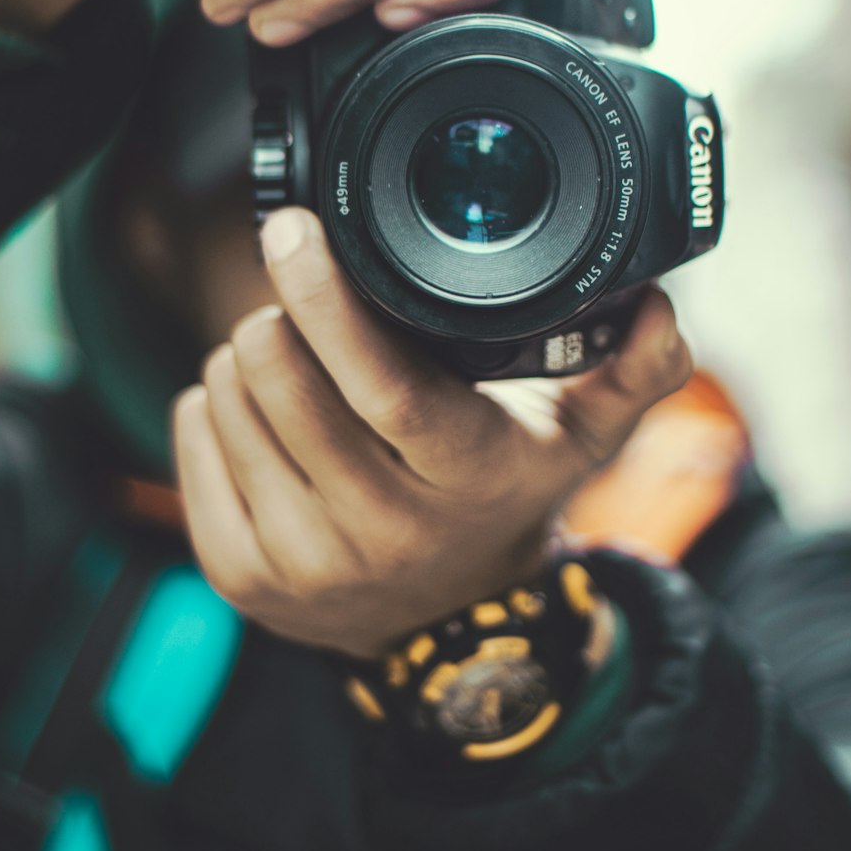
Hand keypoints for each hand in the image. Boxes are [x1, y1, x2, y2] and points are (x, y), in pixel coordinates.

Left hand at [173, 207, 690, 656]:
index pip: (381, 383)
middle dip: (281, 311)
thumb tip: (660, 305)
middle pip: (281, 375)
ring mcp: (302, 563)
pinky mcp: (240, 577)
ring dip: (250, 356)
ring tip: (296, 363)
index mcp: (462, 478)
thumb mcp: (580, 437)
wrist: (447, 622)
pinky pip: (191, 437)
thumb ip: (634, 367)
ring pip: (228, 396)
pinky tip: (264, 411)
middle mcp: (380, 531)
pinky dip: (217, 404)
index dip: (328, 296)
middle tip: (307, 299)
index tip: (296, 229)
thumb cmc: (503, 493)